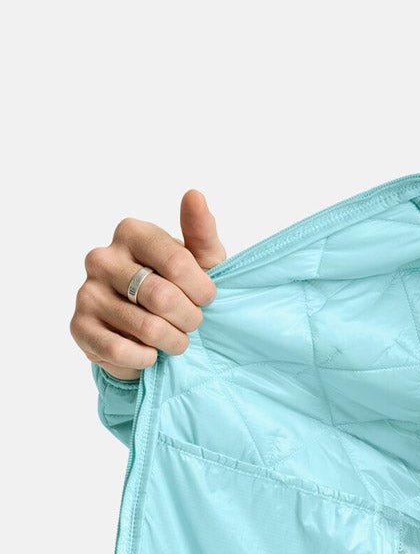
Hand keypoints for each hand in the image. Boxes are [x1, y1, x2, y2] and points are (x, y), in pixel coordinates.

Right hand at [71, 189, 226, 380]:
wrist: (150, 332)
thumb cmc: (181, 289)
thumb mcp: (202, 262)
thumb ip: (202, 233)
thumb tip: (195, 195)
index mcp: (132, 232)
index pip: (178, 263)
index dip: (202, 290)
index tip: (206, 297)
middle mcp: (102, 257)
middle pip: (163, 298)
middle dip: (190, 319)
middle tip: (191, 322)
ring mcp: (86, 291)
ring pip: (147, 328)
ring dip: (174, 342)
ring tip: (175, 338)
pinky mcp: (79, 326)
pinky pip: (123, 351)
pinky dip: (147, 358)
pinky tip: (150, 351)